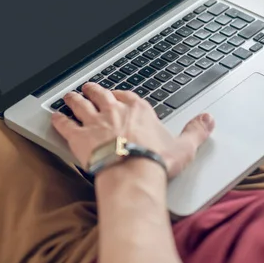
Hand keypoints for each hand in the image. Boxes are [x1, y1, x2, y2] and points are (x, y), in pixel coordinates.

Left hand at [51, 83, 214, 177]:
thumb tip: (209, 119)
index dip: (121, 95)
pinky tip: (55, 117)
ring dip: (74, 99)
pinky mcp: (79, 138)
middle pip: (101, 94)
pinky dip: (59, 119)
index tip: (118, 95)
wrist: (133, 174)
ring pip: (80, 104)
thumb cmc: (156, 161)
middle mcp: (114, 110)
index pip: (127, 95)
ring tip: (70, 96)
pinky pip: (64, 124)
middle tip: (90, 88)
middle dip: (94, 90)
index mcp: (139, 109)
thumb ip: (196, 130)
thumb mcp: (184, 146)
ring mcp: (95, 122)